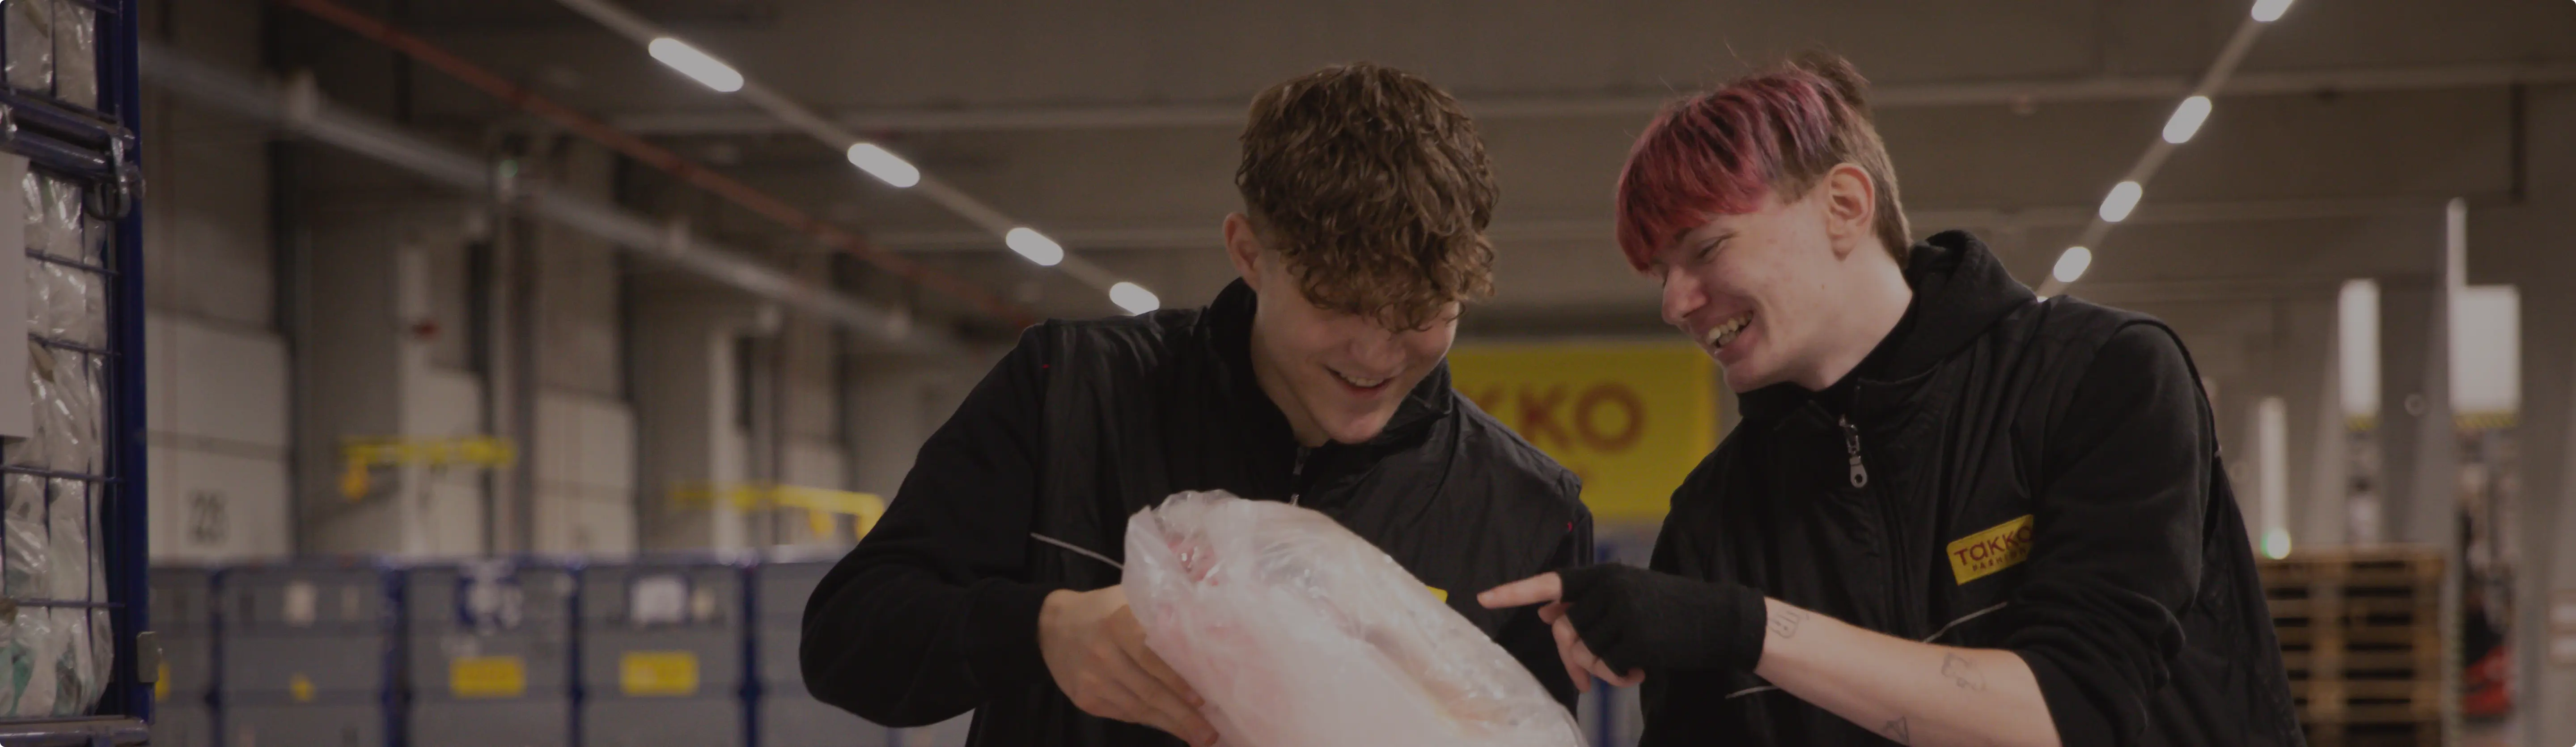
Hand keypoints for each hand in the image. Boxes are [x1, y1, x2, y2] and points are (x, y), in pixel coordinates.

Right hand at [1038, 586, 1217, 745]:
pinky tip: (1169, 726)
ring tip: (1197, 736)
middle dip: (1182, 715)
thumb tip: (1204, 631)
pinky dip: (1149, 720)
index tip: (1203, 699)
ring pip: (1138, 708)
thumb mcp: (1127, 599)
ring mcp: (1092, 680)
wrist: (1052, 626)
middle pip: (1149, 690)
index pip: (1152, 657)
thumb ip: (1159, 613)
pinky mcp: (1085, 699)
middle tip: (1209, 733)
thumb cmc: (1103, 610)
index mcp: (1117, 623)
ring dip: (1170, 725)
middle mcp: (1103, 654)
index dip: (1178, 681)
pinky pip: (1124, 714)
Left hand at [1481, 565, 1767, 677]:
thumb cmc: (1673, 610)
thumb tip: (1546, 615)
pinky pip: (1608, 668)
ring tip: (1628, 666)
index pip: (1551, 582)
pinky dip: (1620, 677)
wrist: (1722, 619)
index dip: (1515, 591)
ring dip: (1601, 670)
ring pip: (1586, 652)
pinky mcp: (1638, 636)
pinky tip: (1642, 670)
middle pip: (1567, 632)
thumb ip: (1589, 603)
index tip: (1483, 598)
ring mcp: (1624, 611)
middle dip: (1572, 660)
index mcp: (1605, 573)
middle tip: (1586, 680)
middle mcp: (1610, 587)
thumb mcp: (1629, 596)